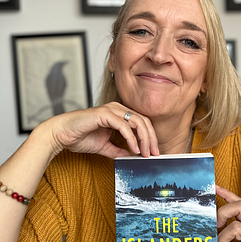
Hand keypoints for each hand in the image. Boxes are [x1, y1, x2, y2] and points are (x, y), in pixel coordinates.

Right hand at [35, 102, 158, 159]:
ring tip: (145, 153)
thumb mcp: (105, 147)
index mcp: (119, 114)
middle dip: (151, 138)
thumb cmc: (80, 137)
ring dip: (144, 139)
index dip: (150, 137)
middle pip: (143, 121)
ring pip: (136, 121)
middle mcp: (117, 109)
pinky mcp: (104, 114)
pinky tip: (134, 149)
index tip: (154, 152)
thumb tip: (132, 157)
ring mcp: (111, 109)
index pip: (141, 122)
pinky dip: (131, 138)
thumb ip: (119, 150)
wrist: (62, 135)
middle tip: (154, 153)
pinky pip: (123, 125)